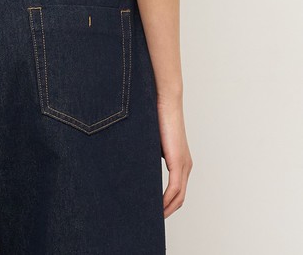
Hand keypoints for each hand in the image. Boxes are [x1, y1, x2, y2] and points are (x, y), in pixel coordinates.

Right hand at [157, 93, 192, 217]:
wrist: (165, 101)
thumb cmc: (156, 116)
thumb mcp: (152, 142)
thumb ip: (148, 155)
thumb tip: (135, 165)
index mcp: (180, 161)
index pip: (176, 191)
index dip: (166, 204)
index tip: (153, 211)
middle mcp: (185, 165)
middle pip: (179, 199)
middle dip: (166, 211)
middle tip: (150, 220)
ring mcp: (184, 164)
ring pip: (178, 197)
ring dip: (166, 209)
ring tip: (150, 218)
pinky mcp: (179, 162)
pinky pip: (174, 189)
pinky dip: (166, 201)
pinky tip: (156, 207)